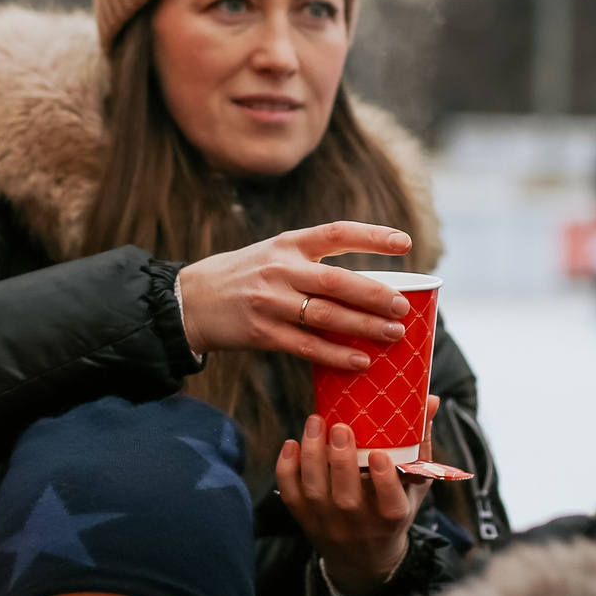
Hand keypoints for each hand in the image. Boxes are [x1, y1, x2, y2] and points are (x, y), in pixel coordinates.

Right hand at [175, 222, 413, 371]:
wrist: (190, 300)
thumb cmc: (241, 277)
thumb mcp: (271, 255)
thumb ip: (310, 264)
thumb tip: (364, 287)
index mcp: (287, 243)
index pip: (337, 233)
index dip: (373, 236)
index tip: (405, 243)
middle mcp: (280, 269)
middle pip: (337, 280)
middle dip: (375, 295)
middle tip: (402, 307)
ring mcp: (270, 302)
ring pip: (326, 315)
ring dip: (364, 327)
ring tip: (393, 335)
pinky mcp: (261, 332)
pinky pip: (307, 346)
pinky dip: (337, 355)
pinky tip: (360, 361)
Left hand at [277, 396, 438, 595]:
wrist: (363, 559)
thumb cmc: (393, 512)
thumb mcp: (415, 486)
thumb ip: (421, 444)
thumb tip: (431, 400)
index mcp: (392, 518)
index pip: (390, 505)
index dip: (384, 481)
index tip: (380, 454)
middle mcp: (359, 524)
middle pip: (346, 497)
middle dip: (341, 461)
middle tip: (340, 427)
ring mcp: (329, 523)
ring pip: (315, 492)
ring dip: (312, 456)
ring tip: (315, 423)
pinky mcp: (305, 520)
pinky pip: (291, 496)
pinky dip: (287, 470)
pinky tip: (291, 444)